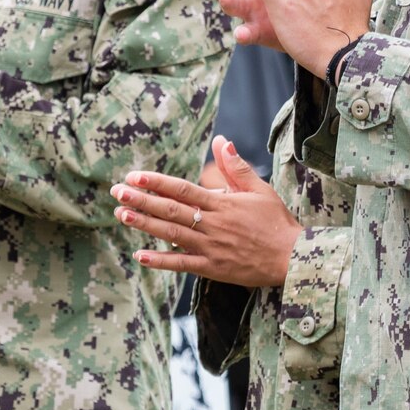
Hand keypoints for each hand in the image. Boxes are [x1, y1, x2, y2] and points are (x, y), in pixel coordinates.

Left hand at [116, 136, 300, 286]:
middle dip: (142, 200)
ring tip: (122, 214)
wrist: (291, 257)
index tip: (135, 176)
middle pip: (171, 210)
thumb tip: (222, 140)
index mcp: (223, 204)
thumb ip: (236, 167)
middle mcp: (213, 225)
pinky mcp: (212, 268)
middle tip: (117, 192)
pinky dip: (160, 260)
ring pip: (171, 234)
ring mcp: (210, 248)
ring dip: (144, 224)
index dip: (157, 182)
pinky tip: (140, 256)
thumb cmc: (276, 222)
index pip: (183, 190)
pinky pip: (181, 264)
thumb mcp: (260, 189)